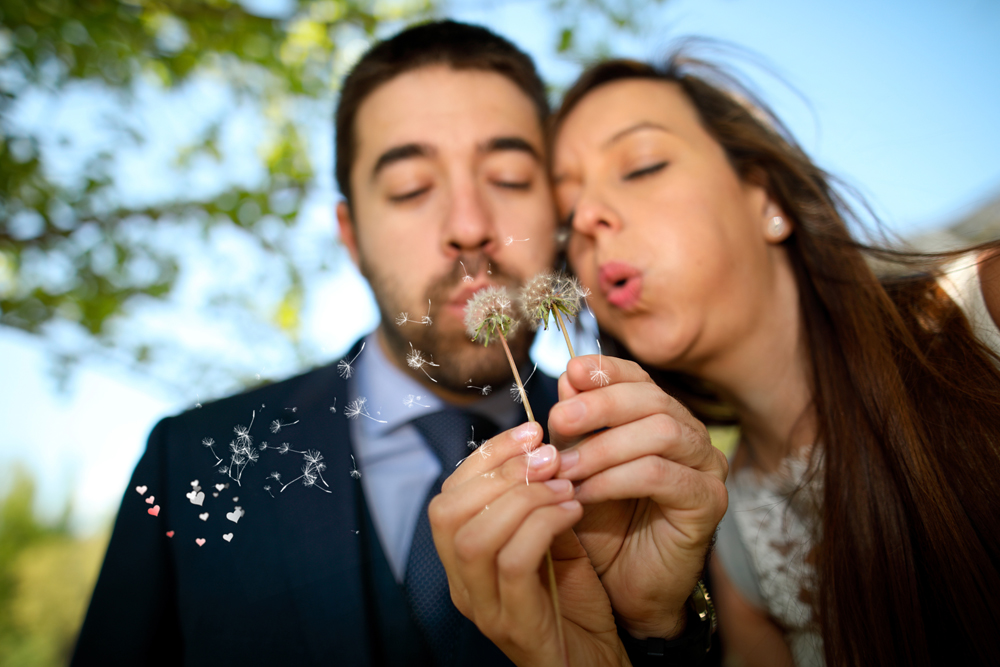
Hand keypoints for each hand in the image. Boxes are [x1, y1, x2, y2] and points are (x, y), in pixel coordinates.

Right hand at [429, 421, 629, 666]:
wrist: (594, 666)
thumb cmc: (573, 603)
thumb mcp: (551, 540)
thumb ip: (537, 502)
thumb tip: (543, 448)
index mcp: (463, 559)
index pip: (449, 495)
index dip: (487, 455)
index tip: (531, 430)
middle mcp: (462, 583)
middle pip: (449, 512)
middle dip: (501, 472)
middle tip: (549, 455)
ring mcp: (484, 607)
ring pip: (476, 537)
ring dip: (524, 498)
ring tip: (564, 485)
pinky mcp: (516, 625)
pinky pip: (514, 563)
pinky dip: (543, 526)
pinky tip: (573, 511)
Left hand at [549, 355, 728, 639]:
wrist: (619, 588)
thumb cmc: (599, 525)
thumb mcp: (576, 467)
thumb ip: (575, 426)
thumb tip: (569, 376)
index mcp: (659, 418)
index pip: (639, 379)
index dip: (607, 370)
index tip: (571, 372)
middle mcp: (690, 436)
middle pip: (651, 398)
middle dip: (600, 405)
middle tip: (559, 421)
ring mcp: (705, 467)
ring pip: (661, 431)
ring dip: (605, 446)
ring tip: (565, 468)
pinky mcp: (708, 502)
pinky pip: (661, 475)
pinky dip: (616, 479)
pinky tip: (584, 493)